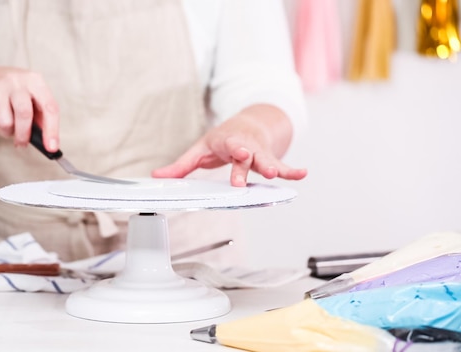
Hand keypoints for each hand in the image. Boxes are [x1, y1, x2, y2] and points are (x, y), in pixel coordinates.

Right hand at [0, 64, 59, 151]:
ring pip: (6, 122)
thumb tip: (48, 145)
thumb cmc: (7, 93)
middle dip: (23, 136)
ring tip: (4, 125)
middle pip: (25, 116)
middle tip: (21, 144)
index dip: (51, 131)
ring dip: (5, 131)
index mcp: (34, 80)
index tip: (52, 149)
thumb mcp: (26, 97)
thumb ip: (37, 119)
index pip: (49, 108)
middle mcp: (16, 79)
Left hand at [151, 105, 306, 186]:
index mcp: (226, 142)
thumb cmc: (222, 140)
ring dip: (273, 167)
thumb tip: (157, 176)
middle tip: (255, 172)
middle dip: (250, 163)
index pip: (230, 146)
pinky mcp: (270, 158)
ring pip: (265, 160)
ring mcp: (258, 152)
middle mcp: (244, 146)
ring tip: (277, 175)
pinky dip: (292, 170)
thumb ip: (180, 166)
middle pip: (248, 155)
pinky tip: (303, 173)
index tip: (238, 153)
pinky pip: (283, 165)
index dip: (235, 150)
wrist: (248, 125)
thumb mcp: (199, 150)